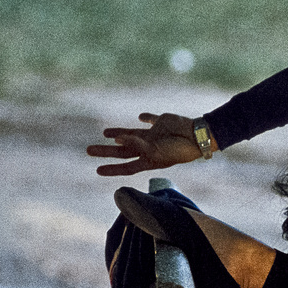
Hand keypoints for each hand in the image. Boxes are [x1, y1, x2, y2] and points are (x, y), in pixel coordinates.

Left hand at [87, 113, 203, 175]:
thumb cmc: (178, 148)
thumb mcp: (156, 150)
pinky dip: (145, 118)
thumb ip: (136, 144)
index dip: (112, 169)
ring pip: (132, 135)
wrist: (199, 136)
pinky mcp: (161, 123)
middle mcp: (149, 149)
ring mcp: (155, 136)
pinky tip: (140, 117)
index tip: (97, 170)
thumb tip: (116, 139)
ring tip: (104, 133)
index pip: (126, 166)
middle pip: (123, 150)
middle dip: (106, 151)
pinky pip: (150, 120)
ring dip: (119, 133)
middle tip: (89, 150)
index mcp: (149, 160)